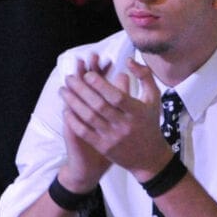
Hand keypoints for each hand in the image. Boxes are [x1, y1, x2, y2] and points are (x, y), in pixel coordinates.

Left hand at [60, 58, 171, 178]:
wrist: (149, 156)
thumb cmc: (149, 122)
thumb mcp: (154, 97)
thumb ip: (144, 75)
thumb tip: (128, 60)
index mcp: (137, 111)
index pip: (116, 96)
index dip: (100, 84)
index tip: (88, 74)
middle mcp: (125, 125)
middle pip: (99, 105)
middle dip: (81, 90)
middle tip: (69, 78)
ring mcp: (113, 137)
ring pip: (89, 118)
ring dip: (73, 103)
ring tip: (63, 90)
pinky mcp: (104, 147)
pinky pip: (85, 133)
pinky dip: (74, 121)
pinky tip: (66, 110)